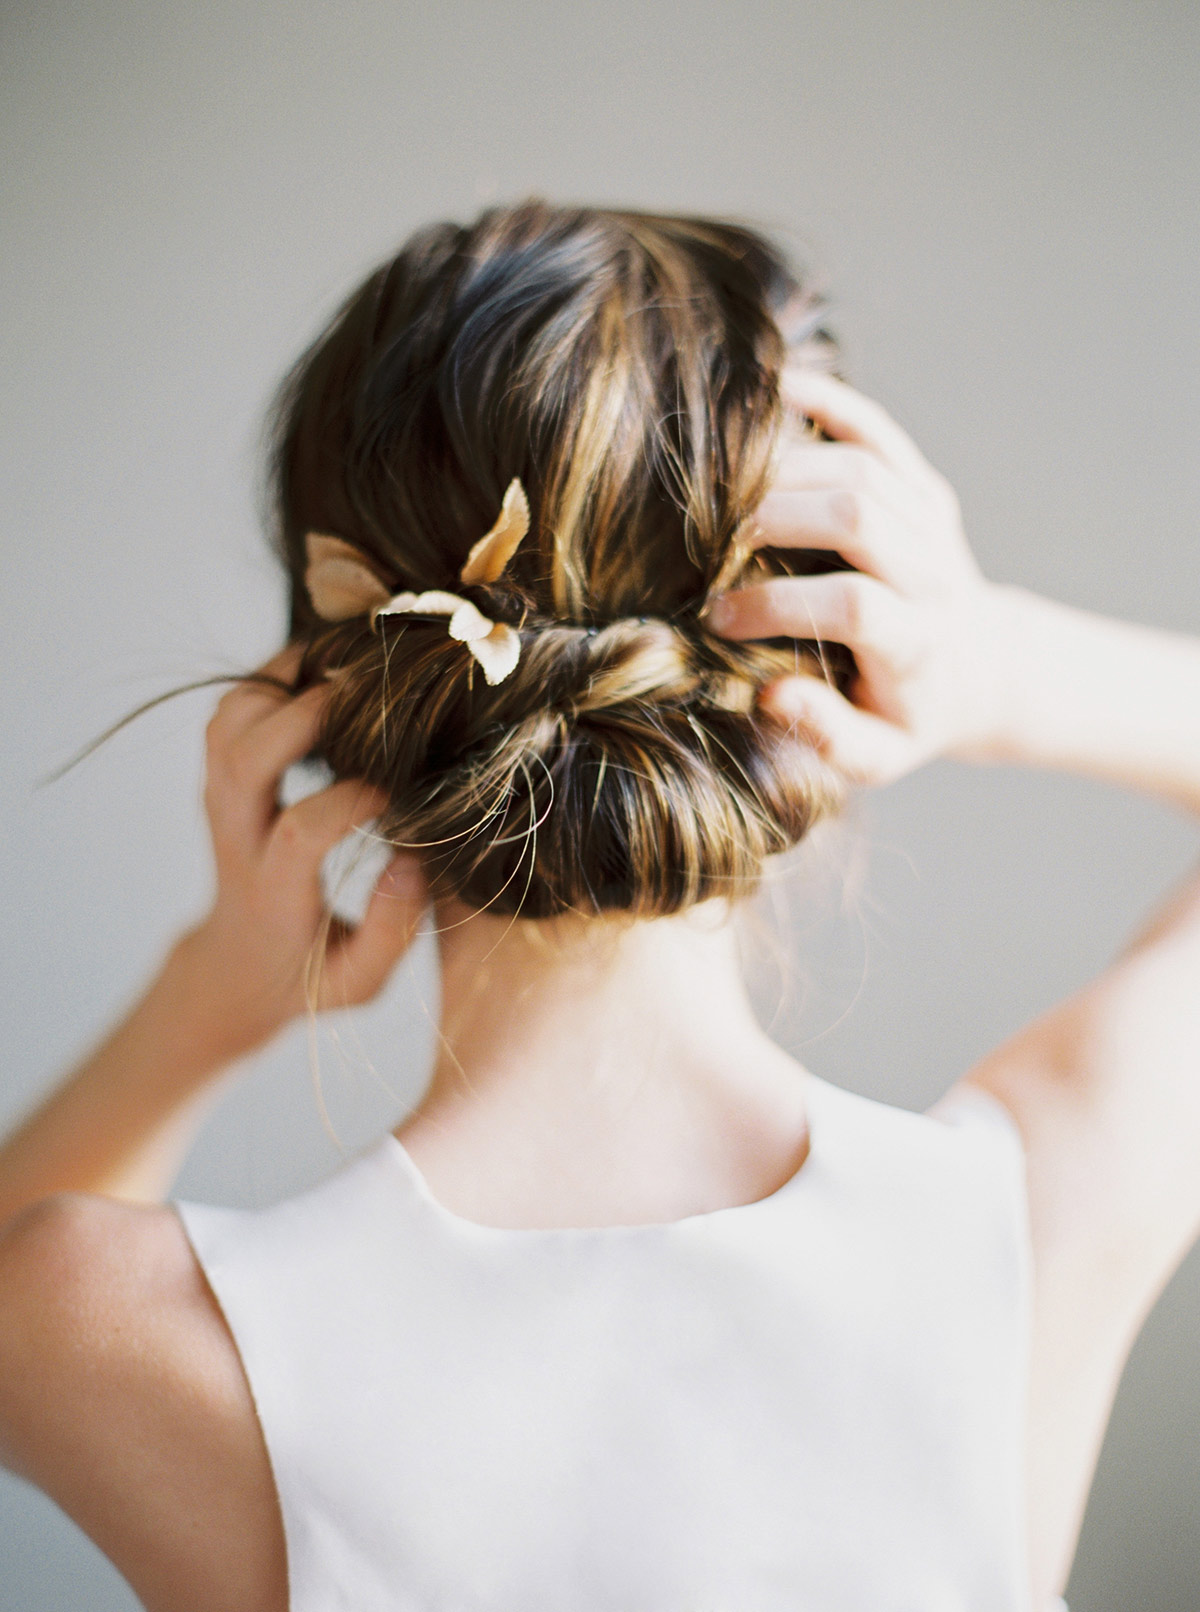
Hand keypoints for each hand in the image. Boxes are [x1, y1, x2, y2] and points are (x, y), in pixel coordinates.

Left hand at [176, 647, 424, 1058]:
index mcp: (272, 893)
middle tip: (371, 701)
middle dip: (306, 716)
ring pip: (228, 723)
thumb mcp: (358, 984)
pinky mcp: (220, 778)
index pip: (299, 831)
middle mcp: (235, 838)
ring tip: (349, 679)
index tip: (399, 797)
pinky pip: (230, 710)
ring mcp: (219, 802)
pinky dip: (272, 680)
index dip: (352, 802)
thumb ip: (389, 931)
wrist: (233, 969)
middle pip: (246, 758)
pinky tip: (325, 678)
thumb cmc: (307, 978)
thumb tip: (411, 859)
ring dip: (282, 689)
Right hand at [706, 371, 1005, 786]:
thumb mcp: (876, 756)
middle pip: (857, 517)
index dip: (779, 604)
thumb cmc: (908, 717)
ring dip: (785, 471)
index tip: (718, 618)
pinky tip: (773, 388)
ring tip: (719, 491)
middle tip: (710, 541)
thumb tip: (771, 694)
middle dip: (775, 519)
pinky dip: (827, 402)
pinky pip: (876, 430)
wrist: (980, 670)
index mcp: (922, 643)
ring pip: (860, 468)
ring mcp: (932, 521)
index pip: (852, 605)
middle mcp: (934, 573)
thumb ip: (827, 734)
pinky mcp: (923, 487)